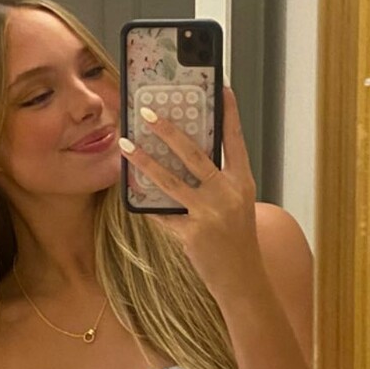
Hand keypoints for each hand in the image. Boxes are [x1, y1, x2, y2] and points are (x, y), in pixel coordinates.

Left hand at [120, 87, 263, 305]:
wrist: (243, 280)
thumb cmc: (237, 239)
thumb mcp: (236, 205)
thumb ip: (218, 181)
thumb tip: (185, 156)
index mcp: (242, 182)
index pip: (235, 141)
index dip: (229, 115)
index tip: (221, 88)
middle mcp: (228, 194)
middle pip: (196, 155)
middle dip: (169, 131)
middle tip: (148, 112)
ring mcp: (209, 213)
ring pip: (171, 180)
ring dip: (145, 161)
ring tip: (126, 144)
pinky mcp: (192, 233)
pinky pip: (163, 212)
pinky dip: (147, 201)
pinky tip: (131, 186)